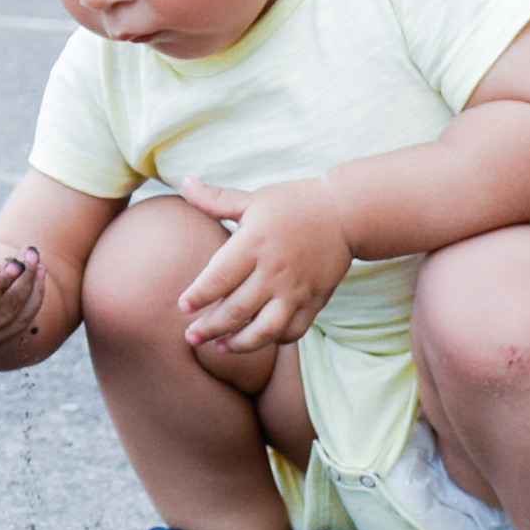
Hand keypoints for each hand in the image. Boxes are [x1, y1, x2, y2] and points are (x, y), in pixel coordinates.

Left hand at [171, 175, 349, 361]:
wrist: (346, 212)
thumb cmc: (295, 203)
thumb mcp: (254, 199)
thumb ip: (216, 199)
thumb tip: (185, 182)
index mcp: (254, 243)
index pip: (219, 278)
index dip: (198, 296)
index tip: (182, 307)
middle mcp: (274, 270)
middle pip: (236, 310)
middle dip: (209, 328)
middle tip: (190, 337)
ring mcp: (297, 290)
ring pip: (265, 330)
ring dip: (240, 344)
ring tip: (221, 347)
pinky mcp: (315, 301)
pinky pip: (293, 331)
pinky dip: (274, 341)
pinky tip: (257, 339)